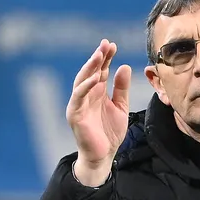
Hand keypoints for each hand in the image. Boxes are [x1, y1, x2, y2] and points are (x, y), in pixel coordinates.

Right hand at [66, 39, 131, 174]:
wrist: (104, 155)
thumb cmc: (110, 132)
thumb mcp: (121, 107)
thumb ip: (122, 88)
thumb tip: (124, 66)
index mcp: (97, 92)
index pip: (101, 70)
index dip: (106, 58)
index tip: (112, 45)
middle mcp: (86, 95)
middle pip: (90, 72)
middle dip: (97, 58)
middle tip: (105, 44)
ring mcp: (79, 103)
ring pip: (82, 81)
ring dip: (90, 67)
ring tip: (99, 56)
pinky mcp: (74, 114)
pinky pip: (78, 97)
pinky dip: (85, 86)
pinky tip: (95, 77)